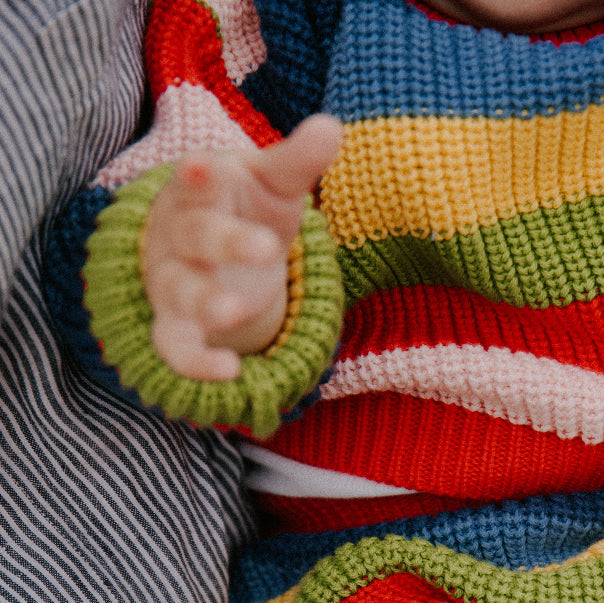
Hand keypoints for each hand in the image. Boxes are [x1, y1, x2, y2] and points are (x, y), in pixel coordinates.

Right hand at [142, 114, 341, 378]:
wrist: (208, 252)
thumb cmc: (242, 206)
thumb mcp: (273, 184)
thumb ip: (297, 161)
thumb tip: (332, 127)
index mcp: (199, 189)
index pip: (196, 179)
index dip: (199, 176)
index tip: (206, 168)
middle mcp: (177, 233)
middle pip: (194, 234)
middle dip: (226, 241)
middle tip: (267, 249)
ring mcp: (171, 280)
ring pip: (179, 291)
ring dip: (205, 302)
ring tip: (236, 311)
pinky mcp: (174, 324)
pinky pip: (175, 347)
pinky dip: (196, 364)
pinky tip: (231, 372)